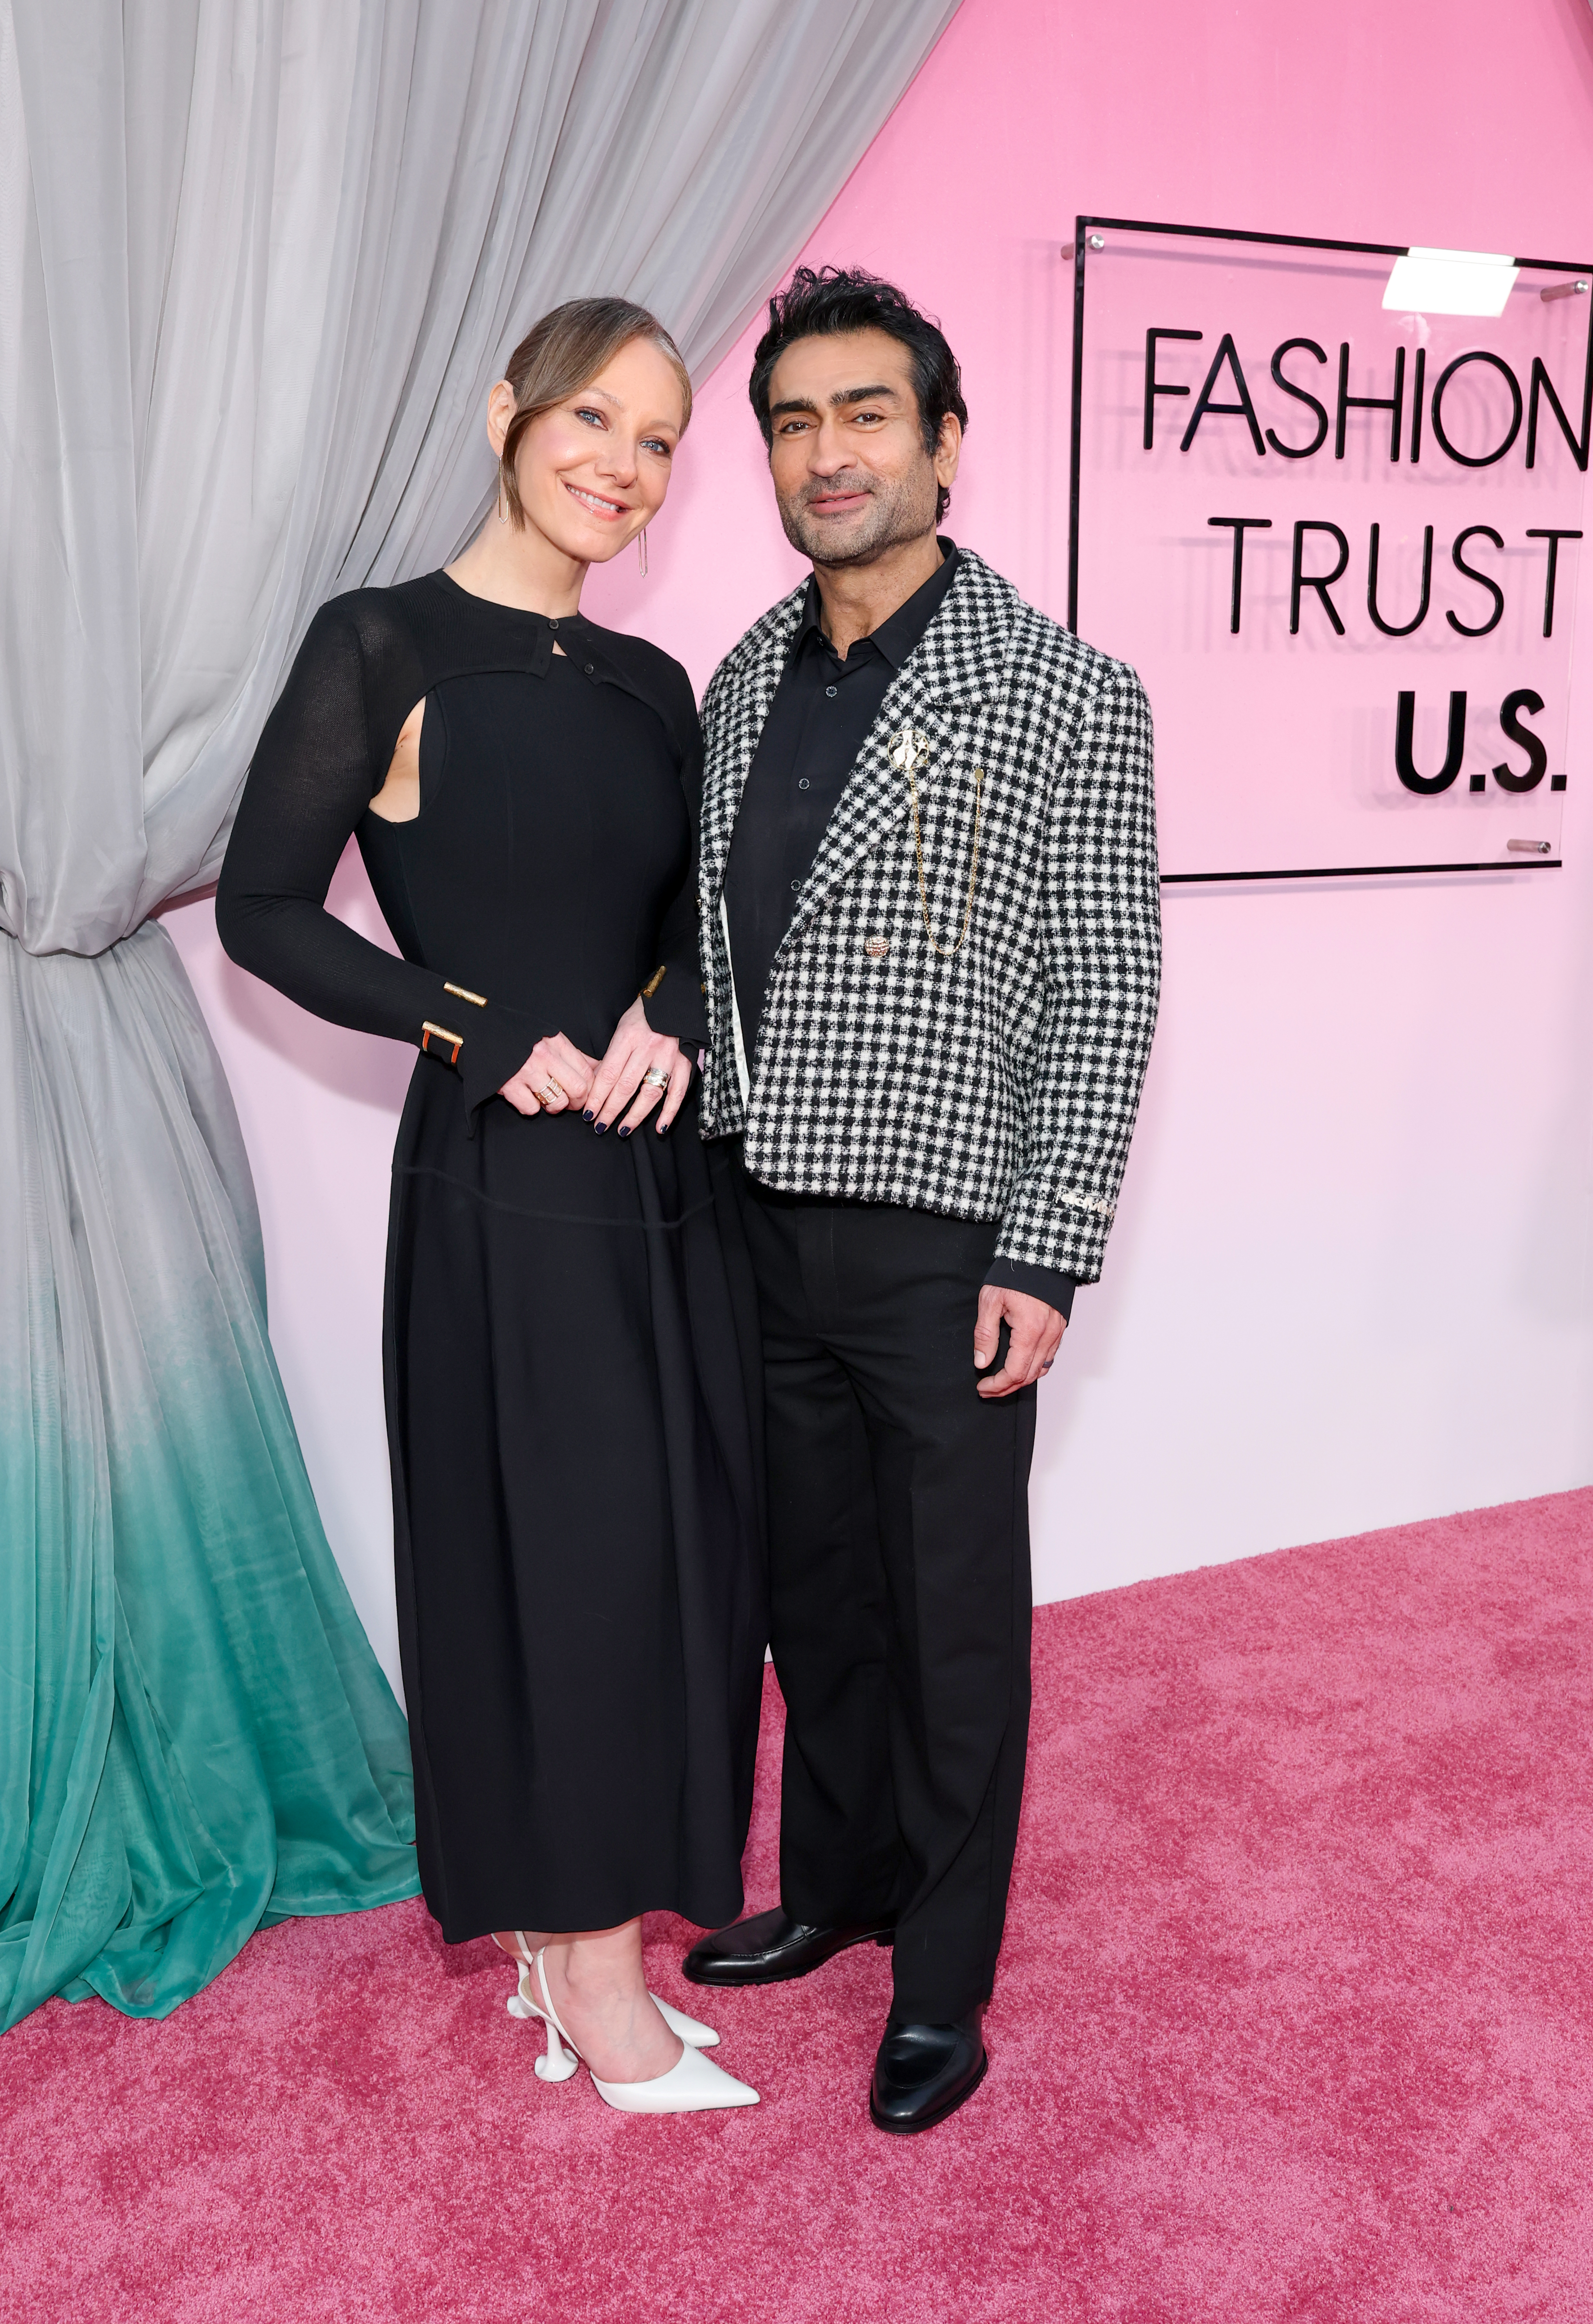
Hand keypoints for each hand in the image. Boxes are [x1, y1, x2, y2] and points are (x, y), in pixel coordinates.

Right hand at [499, 1033, 599, 1116]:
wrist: (479, 1031)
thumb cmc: (515, 1036)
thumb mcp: (547, 1037)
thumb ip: (572, 1054)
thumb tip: (597, 1068)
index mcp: (555, 1042)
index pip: (587, 1071)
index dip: (591, 1088)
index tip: (585, 1093)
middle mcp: (544, 1055)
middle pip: (578, 1088)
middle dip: (578, 1102)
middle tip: (571, 1103)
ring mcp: (526, 1071)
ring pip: (558, 1102)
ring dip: (555, 1107)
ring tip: (548, 1100)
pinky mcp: (508, 1085)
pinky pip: (531, 1108)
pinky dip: (531, 1108)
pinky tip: (527, 1097)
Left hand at [584, 994, 691, 1136]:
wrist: (673, 999)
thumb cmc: (642, 1016)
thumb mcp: (621, 1030)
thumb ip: (611, 1056)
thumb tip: (596, 1085)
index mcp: (628, 1037)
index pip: (608, 1074)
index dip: (597, 1096)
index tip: (588, 1112)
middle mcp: (648, 1048)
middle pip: (626, 1086)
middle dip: (610, 1110)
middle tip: (599, 1126)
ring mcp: (668, 1056)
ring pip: (650, 1093)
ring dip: (635, 1116)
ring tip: (622, 1130)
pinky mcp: (685, 1063)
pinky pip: (678, 1093)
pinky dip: (669, 1113)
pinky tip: (659, 1128)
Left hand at [973, 1285, 1064, 1397]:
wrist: (1042, 1255)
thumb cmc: (1015, 1274)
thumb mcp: (991, 1301)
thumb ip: (985, 1334)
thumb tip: (982, 1362)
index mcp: (1030, 1331)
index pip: (1015, 1372)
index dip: (998, 1385)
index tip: (982, 1387)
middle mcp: (1048, 1336)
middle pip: (1029, 1376)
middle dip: (1006, 1388)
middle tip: (988, 1389)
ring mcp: (1056, 1333)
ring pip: (1041, 1370)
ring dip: (1021, 1380)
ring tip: (1002, 1382)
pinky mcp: (1059, 1328)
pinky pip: (1049, 1357)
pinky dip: (1034, 1367)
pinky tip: (1020, 1366)